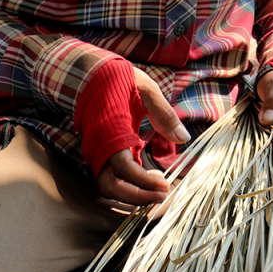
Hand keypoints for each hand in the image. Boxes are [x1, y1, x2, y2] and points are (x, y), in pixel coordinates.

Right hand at [95, 67, 188, 204]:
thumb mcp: (145, 90)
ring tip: (158, 191)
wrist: (89, 74)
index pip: (122, 168)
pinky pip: (110, 176)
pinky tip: (149, 178)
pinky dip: (128, 184)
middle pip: (109, 186)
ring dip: (132, 193)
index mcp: (110, 132)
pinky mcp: (101, 152)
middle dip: (136, 197)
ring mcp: (97, 151)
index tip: (165, 185)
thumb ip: (163, 114)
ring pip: (108, 185)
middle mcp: (99, 147)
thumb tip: (183, 138)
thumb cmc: (118, 79)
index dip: (142, 182)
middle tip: (163, 196)